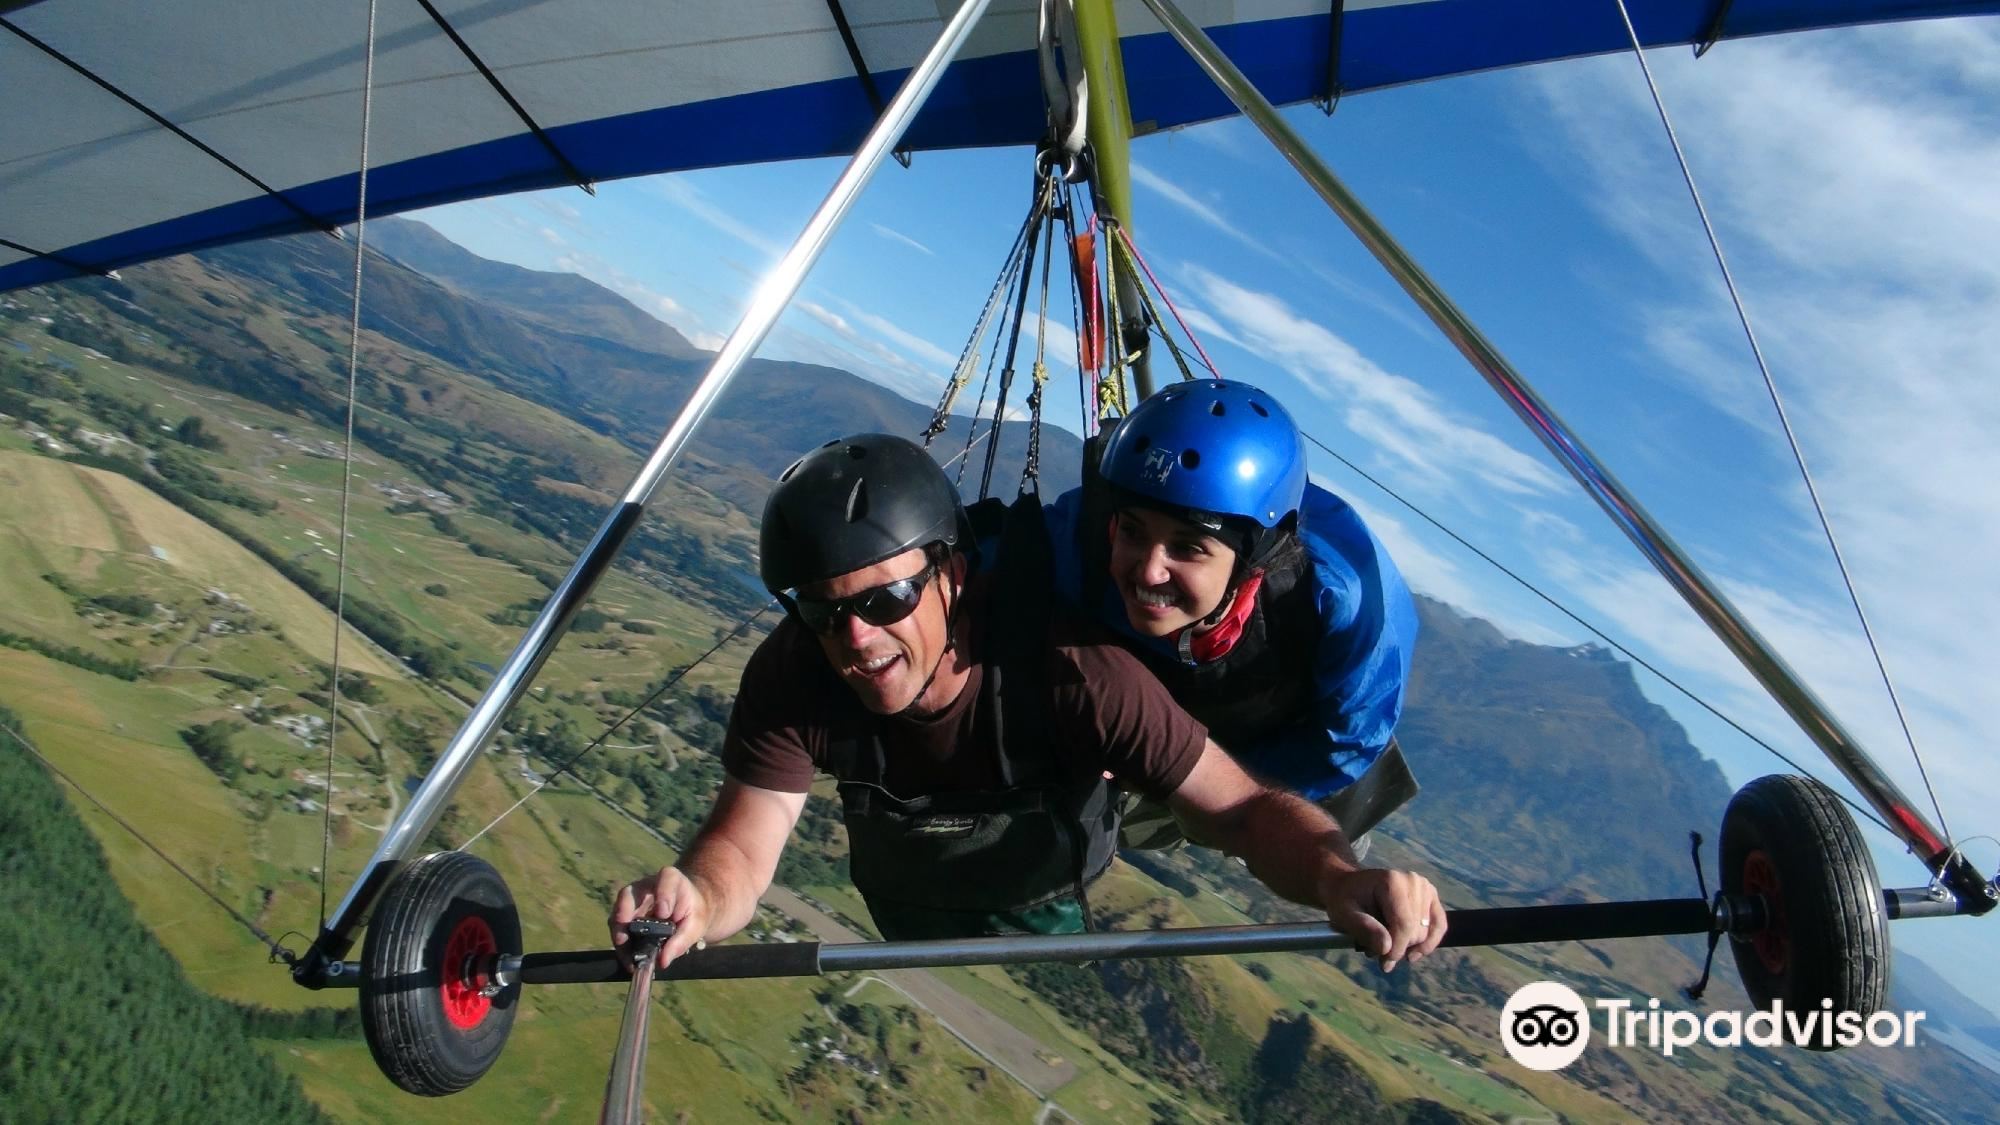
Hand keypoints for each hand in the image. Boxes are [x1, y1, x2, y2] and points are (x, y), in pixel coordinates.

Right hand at [609, 866, 711, 969]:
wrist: (687, 911)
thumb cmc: (692, 912)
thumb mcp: (695, 925)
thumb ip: (682, 940)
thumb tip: (662, 960)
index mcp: (671, 879)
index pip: (666, 879)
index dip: (663, 894)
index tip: (664, 913)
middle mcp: (646, 886)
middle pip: (629, 894)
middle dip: (624, 914)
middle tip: (623, 937)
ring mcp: (632, 899)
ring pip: (618, 913)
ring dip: (620, 936)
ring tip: (628, 958)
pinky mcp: (625, 914)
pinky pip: (618, 928)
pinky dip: (622, 945)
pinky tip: (629, 960)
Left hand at [1319, 867, 1445, 971]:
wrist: (1351, 886)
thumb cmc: (1346, 900)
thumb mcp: (1345, 914)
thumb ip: (1363, 929)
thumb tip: (1386, 948)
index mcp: (1391, 882)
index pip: (1403, 925)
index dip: (1396, 950)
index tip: (1383, 963)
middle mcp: (1413, 881)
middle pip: (1415, 932)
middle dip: (1397, 948)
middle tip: (1375, 951)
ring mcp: (1424, 887)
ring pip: (1425, 933)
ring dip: (1407, 946)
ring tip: (1385, 944)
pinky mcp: (1431, 896)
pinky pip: (1439, 925)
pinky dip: (1429, 942)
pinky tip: (1414, 954)